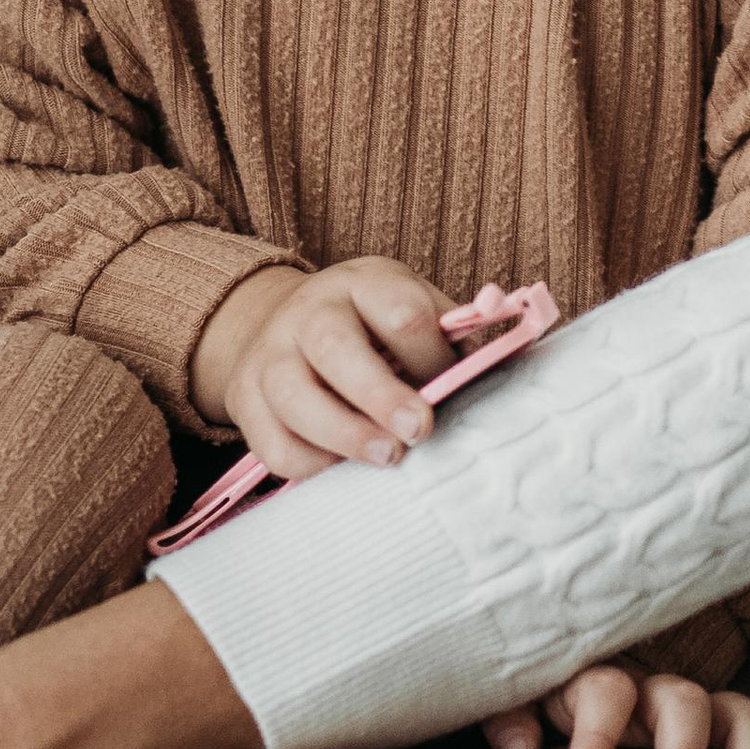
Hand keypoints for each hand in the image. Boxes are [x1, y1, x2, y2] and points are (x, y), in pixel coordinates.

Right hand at [190, 258, 451, 480]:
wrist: (282, 322)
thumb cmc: (369, 324)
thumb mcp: (408, 304)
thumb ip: (450, 329)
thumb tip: (504, 345)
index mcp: (362, 282)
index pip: (399, 311)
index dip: (431, 354)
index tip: (450, 382)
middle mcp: (309, 312)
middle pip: (335, 348)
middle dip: (380, 395)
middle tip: (419, 430)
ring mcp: (270, 355)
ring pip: (294, 398)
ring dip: (345, 435)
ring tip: (387, 458)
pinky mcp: (246, 401)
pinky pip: (273, 443)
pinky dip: (311, 464)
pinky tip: (343, 465)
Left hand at [483, 666, 749, 748]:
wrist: (578, 747)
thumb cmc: (543, 737)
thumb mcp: (514, 720)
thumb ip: (507, 722)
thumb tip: (524, 748)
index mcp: (599, 690)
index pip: (606, 689)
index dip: (598, 730)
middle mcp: (656, 696)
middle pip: (682, 700)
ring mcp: (704, 715)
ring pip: (741, 715)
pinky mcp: (736, 737)